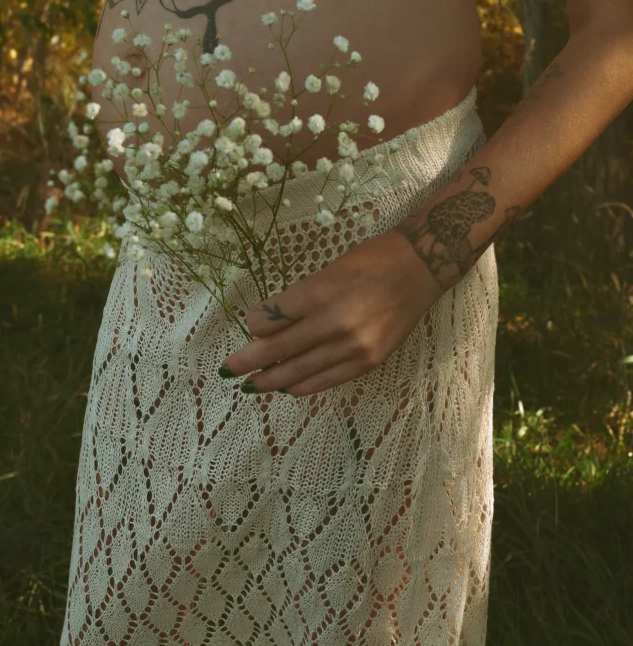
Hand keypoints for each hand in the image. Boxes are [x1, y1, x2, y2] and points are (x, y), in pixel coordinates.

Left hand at [220, 230, 442, 397]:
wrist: (420, 268)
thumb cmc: (371, 260)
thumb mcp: (328, 269)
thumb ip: (299, 299)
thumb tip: (268, 324)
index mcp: (321, 291)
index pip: (273, 318)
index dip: (254, 326)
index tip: (247, 328)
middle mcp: (335, 322)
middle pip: (280, 349)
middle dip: (249, 362)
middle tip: (227, 370)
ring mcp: (353, 346)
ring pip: (300, 370)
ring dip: (271, 380)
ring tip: (251, 385)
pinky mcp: (369, 361)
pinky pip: (327, 380)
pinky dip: (302, 385)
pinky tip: (287, 387)